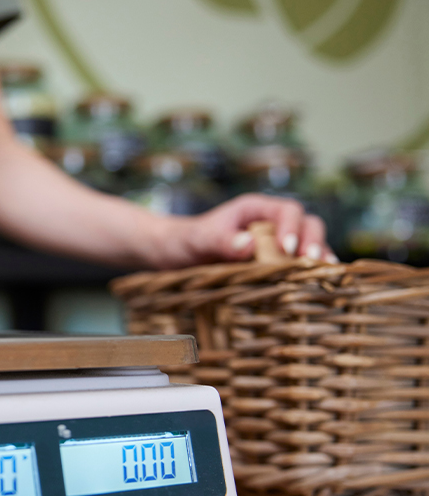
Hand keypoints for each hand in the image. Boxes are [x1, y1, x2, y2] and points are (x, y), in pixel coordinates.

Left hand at [166, 193, 334, 266]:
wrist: (174, 256)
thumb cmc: (186, 241)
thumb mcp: (198, 239)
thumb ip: (221, 240)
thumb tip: (249, 244)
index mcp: (255, 210)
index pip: (287, 210)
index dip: (292, 227)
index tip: (286, 249)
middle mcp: (270, 224)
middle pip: (306, 225)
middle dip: (313, 241)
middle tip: (310, 262)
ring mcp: (274, 244)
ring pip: (308, 244)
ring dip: (318, 258)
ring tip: (322, 275)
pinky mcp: (272, 264)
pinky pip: (297, 265)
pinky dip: (308, 273)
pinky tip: (316, 286)